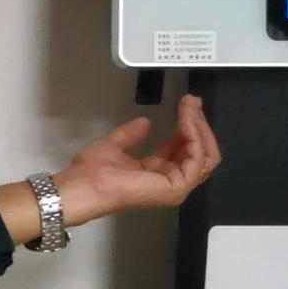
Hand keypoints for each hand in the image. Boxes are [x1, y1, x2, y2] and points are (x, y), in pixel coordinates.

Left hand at [54, 94, 221, 226]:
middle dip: (198, 125)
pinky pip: (198, 159)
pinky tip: (187, 120)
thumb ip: (131, 135)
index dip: (187, 127)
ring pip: (204, 155)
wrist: (83, 185)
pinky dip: (195, 136)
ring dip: (199, 127)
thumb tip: (146, 122)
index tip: (186, 104)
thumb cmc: (92, 170)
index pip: (183, 150)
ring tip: (190, 106)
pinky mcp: (177, 187)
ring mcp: (176, 187)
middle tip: (192, 101)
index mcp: (155, 173)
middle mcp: (169, 181)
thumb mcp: (113, 145)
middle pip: (199, 152)